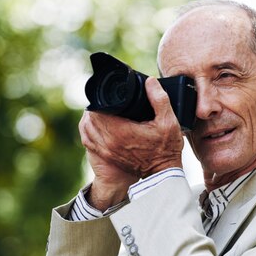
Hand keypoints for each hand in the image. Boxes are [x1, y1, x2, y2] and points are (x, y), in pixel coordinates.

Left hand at [79, 78, 183, 209]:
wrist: (163, 173)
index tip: (110, 94)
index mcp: (120, 132)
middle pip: (90, 117)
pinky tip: (100, 125)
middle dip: (98, 106)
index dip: (101, 99)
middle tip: (109, 101)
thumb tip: (149, 82)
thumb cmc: (166, 149)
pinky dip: (91, 130)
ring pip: (87, 128)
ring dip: (93, 118)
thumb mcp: (169, 121)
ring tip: (104, 110)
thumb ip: (159, 99)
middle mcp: (108, 142)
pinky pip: (89, 139)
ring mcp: (105, 151)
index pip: (98, 109)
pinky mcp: (106, 156)